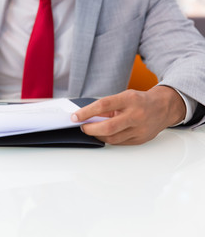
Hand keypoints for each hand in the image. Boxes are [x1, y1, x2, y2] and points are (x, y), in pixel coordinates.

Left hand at [71, 86, 185, 144]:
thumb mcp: (124, 97)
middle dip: (90, 129)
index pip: (103, 105)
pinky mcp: (141, 139)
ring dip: (97, 136)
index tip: (75, 117)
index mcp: (129, 99)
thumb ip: (107, 107)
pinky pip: (119, 143)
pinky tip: (105, 135)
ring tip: (92, 130)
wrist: (164, 107)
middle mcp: (136, 114)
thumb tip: (86, 116)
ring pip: (112, 138)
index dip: (86, 112)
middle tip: (82, 127)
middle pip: (107, 127)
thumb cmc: (140, 101)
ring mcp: (140, 129)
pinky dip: (109, 139)